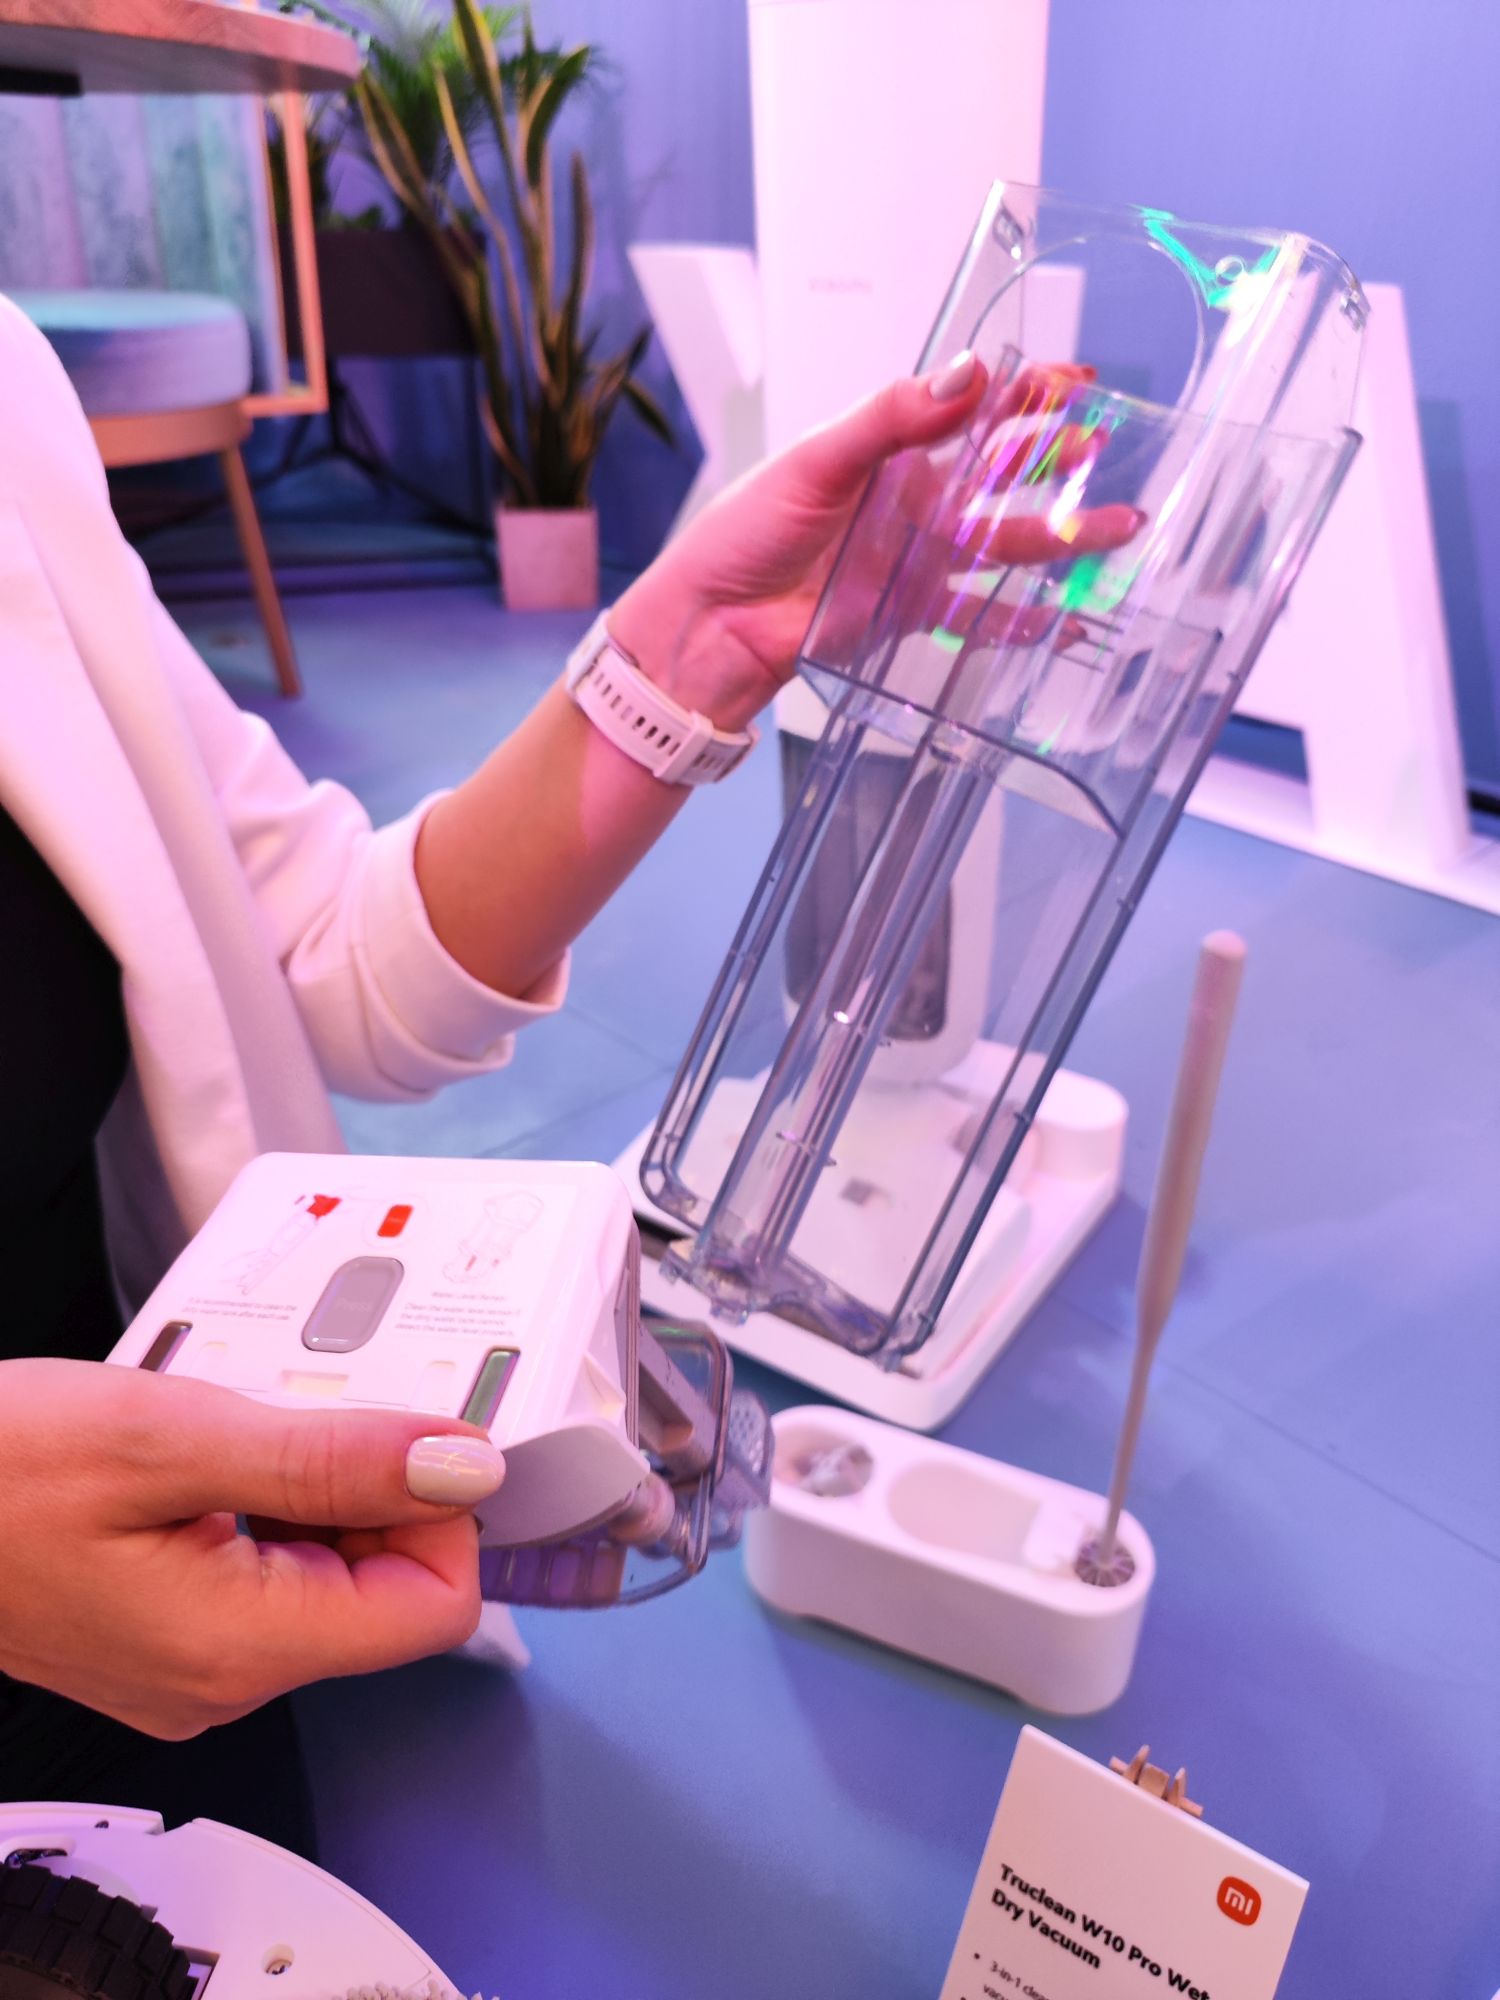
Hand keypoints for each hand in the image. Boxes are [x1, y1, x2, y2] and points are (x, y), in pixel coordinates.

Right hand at [0, 1357, 504, 1739]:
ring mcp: (196, 1664)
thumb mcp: (172, 1438)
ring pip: (329, 1571)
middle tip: (301, 1409)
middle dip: (372, 1485)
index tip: (399, 1428)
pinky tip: (214, 1452)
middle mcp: (229, 1679)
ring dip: (316, 1484)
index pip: (434, 1604)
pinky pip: (268, 1569)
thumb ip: (330, 1459)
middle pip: (386, 1587)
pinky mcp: (170, 1632)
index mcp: (241, 1646)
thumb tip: (461, 1465)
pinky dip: (268, 1500)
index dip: (440, 1505)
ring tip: (240, 1426)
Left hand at [611, 353, 1146, 730]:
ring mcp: (914, 561)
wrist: (711, 627)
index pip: (966, 410)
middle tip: (1106, 448)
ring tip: (1114, 533)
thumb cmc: (744, 535)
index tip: (1073, 377)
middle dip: (1055, 463)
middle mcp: (908, 504)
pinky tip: (1064, 620)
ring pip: (1001, 544)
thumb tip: (967, 374)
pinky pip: (978, 616)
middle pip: (998, 478)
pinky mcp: (910, 617)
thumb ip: (890, 420)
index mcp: (886, 452)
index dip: (1021, 395)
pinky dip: (1020, 621)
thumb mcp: (816, 462)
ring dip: (1057, 540)